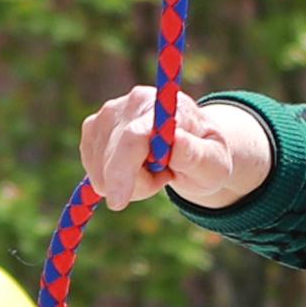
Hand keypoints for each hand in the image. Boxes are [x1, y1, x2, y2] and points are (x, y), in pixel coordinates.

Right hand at [76, 87, 267, 213]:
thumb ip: (198, 154)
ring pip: (100, 170)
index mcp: (162, 104)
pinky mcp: (92, 129)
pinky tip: (137, 167)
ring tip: (155, 169)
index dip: (122, 169)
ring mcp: (106, 114)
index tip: (117, 203)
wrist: (190, 144)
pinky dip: (114, 180)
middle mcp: (129, 103)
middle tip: (166, 177)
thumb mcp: (214, 161)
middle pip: (113, 158)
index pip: (133, 137)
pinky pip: (93, 171)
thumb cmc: (205, 155)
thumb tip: (176, 140)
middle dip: (137, 184)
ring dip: (129, 183)